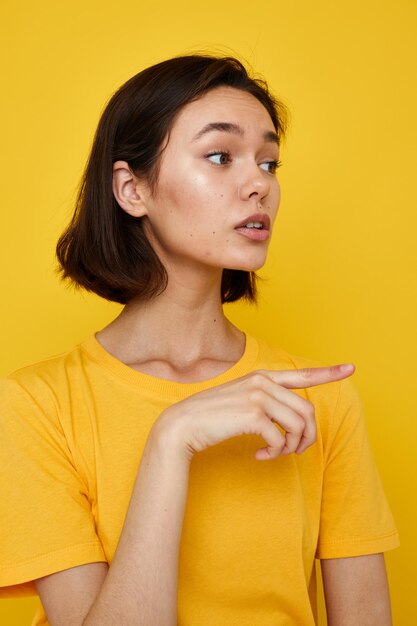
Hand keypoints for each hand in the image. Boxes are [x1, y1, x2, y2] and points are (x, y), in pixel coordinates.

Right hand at [154, 364, 354, 460]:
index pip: (301, 373)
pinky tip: (260, 456)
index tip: (350, 369)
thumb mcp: (241, 401)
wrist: (183, 425)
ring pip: (299, 425)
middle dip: (306, 436)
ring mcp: (257, 396)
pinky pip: (280, 439)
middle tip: (293, 450)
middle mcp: (263, 382)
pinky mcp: (252, 414)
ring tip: (275, 453)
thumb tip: (292, 418)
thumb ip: (266, 402)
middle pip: (307, 410)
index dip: (328, 372)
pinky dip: (274, 453)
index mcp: (262, 377)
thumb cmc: (212, 417)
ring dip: (291, 447)